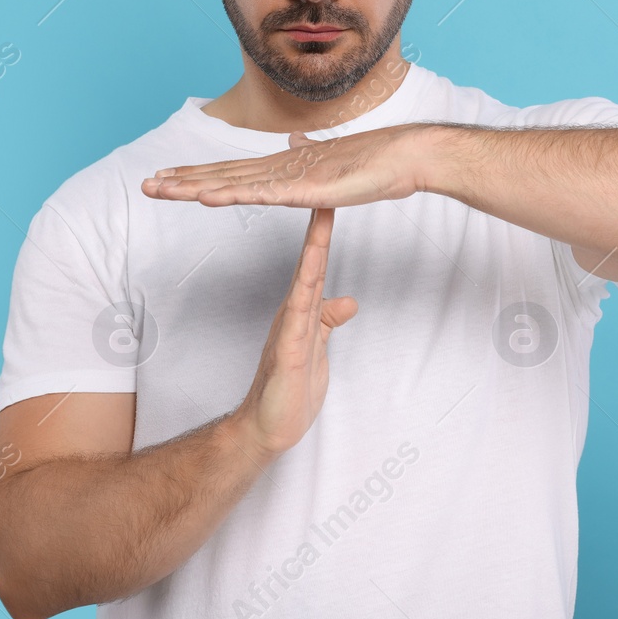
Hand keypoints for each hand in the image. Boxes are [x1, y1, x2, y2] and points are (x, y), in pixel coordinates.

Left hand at [141, 126, 426, 208]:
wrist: (402, 157)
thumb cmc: (373, 162)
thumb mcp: (330, 162)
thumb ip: (308, 154)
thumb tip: (294, 142)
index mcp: (283, 166)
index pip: (231, 172)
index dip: (198, 174)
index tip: (168, 177)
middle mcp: (278, 168)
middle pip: (221, 176)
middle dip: (183, 180)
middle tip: (146, 185)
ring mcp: (289, 177)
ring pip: (232, 185)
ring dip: (194, 188)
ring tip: (161, 189)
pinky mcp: (304, 189)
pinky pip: (260, 196)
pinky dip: (231, 196)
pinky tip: (206, 198)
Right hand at [230, 206, 358, 460]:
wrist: (268, 426)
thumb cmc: (291, 388)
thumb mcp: (318, 347)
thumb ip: (329, 320)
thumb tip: (349, 299)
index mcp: (301, 310)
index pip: (314, 265)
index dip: (322, 234)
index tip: (330, 201)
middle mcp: (292, 313)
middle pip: (308, 264)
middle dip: (317, 229)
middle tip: (324, 192)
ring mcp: (290, 331)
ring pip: (303, 284)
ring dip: (312, 252)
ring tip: (320, 221)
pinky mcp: (290, 353)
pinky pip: (299, 320)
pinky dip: (304, 297)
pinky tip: (310, 280)